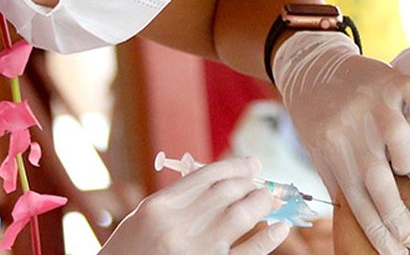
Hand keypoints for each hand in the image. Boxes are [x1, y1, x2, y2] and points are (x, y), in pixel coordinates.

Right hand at [102, 157, 291, 254]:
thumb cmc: (129, 252)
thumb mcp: (144, 220)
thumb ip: (178, 201)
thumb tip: (221, 183)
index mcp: (159, 207)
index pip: (207, 176)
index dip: (235, 166)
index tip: (251, 164)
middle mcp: (178, 226)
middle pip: (228, 192)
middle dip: (251, 182)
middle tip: (261, 180)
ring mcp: (197, 251)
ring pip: (241, 215)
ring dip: (261, 202)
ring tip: (269, 199)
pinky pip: (248, 253)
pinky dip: (268, 238)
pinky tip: (280, 228)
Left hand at [273, 31, 409, 254]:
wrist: (313, 65)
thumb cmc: (319, 117)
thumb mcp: (320, 153)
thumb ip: (340, 184)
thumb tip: (367, 222)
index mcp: (331, 149)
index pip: (358, 202)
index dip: (380, 233)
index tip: (396, 252)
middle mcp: (353, 127)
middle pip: (381, 184)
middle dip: (399, 219)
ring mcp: (376, 103)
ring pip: (405, 148)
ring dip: (408, 160)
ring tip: (399, 157)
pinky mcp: (396, 81)